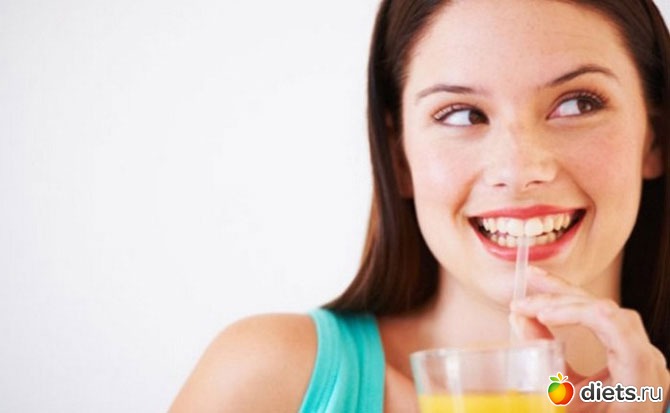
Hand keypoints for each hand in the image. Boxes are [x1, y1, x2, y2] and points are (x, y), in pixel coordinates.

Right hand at [509, 267, 669, 412]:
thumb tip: (520, 319)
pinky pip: (606, 322)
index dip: (574, 310)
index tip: (540, 313)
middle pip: (608, 311)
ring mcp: (641, 357)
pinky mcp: (630, 356)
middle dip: (561, 298)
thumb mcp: (565, 404)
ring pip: (607, 311)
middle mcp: (647, 363)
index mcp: (639, 379)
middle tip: (523, 297)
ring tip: (534, 285)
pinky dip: (577, 310)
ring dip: (567, 297)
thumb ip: (543, 361)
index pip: (613, 323)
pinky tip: (552, 306)